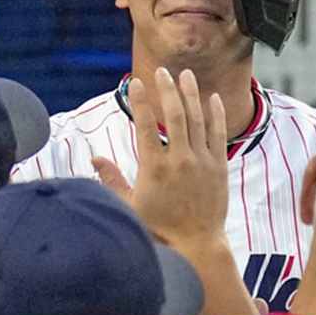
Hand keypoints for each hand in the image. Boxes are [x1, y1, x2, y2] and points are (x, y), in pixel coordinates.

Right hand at [93, 67, 227, 250]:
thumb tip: (96, 159)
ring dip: (191, 94)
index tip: (135, 83)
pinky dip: (216, 114)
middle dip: (167, 89)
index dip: (140, 101)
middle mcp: (179, 159)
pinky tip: (212, 98)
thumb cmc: (160, 227)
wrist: (196, 243)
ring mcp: (201, 161)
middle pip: (174, 114)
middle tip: (162, 71)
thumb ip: (112, 180)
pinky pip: (218, 134)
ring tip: (186, 75)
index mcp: (154, 167)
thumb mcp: (129, 206)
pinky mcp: (219, 167)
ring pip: (197, 119)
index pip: (146, 124)